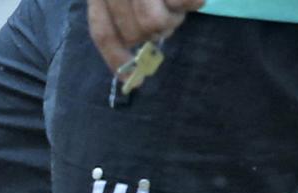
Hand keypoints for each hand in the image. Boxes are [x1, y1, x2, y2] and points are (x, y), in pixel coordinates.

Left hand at [89, 0, 204, 75]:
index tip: (130, 80)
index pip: (103, 30)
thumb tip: (138, 48)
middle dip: (155, 29)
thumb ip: (125, 10)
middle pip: (134, 32)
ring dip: (174, 15)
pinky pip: (185, 4)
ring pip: (156, 24)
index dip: (115, 58)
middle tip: (169, 9)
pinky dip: (194, 1)